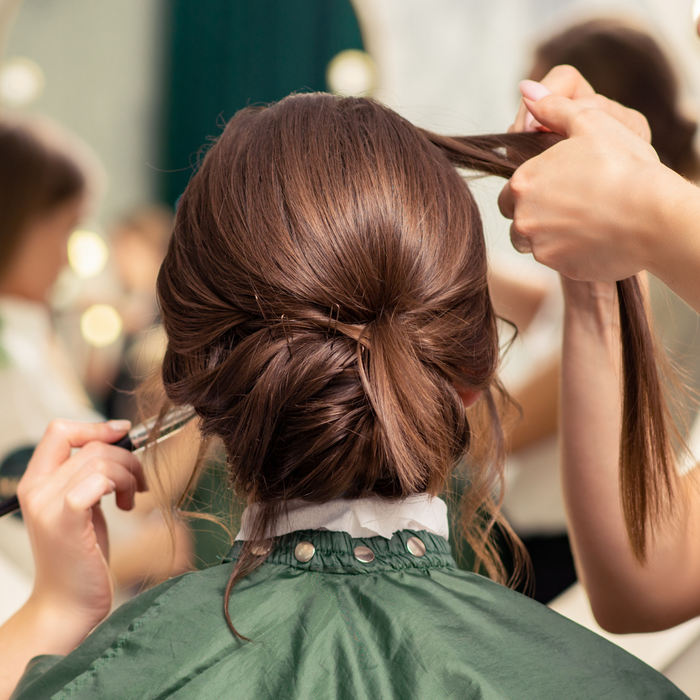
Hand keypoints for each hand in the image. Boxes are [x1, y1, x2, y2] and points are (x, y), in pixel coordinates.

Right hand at [17, 420, 145, 631]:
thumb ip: (89, 475)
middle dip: (126, 458)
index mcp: (35, 482)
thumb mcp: (83, 506)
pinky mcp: (66, 520)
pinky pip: (99, 480)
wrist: (67, 604)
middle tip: (138, 482)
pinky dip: (122, 486)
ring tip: (131, 498)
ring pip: (101, 460)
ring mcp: (48, 505)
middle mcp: (36, 490)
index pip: (59, 431)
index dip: (96, 426)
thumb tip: (119, 438)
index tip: (124, 433)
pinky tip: (126, 506)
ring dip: (130, 474)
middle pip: (91, 445)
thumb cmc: (80, 556)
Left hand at [498, 75, 677, 281]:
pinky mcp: (562, 268)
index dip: (532, 188)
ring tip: (582, 220)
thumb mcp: (591, 123)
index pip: (511, 191)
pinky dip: (571, 251)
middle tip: (569, 203)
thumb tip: (526, 90)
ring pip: (534, 243)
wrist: (654, 215)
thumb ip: (553, 109)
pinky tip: (596, 236)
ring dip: (549, 234)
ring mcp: (541, 247)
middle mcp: (523, 219)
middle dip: (535, 213)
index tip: (556, 185)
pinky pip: (558, 260)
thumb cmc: (623, 165)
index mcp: (523, 183)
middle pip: (517, 219)